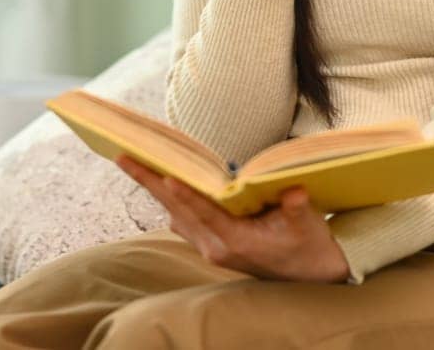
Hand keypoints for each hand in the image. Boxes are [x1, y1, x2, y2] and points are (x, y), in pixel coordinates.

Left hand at [114, 154, 350, 283]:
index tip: (164, 176)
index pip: (204, 213)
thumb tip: (294, 191)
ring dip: (154, 189)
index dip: (185, 194)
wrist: (310, 277)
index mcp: (237, 241)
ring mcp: (210, 249)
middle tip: (124, 156)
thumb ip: (297, 209)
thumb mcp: (308, 227)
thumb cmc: (308, 247)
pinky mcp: (210, 247)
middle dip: (150, 182)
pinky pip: (181, 220)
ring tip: (132, 161)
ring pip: (175, 215)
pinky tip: (158, 180)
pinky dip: (169, 200)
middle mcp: (216, 247)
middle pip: (177, 210)